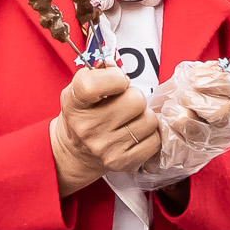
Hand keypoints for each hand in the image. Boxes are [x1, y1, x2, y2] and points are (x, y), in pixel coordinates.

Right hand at [51, 67, 159, 194]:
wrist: (76, 151)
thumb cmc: (84, 113)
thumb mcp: (79, 89)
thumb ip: (98, 72)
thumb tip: (117, 66)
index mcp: (75, 103)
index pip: (93, 85)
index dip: (115, 77)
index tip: (118, 81)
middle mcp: (87, 127)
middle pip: (136, 100)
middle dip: (135, 97)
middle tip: (125, 103)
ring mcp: (105, 148)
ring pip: (149, 120)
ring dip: (144, 117)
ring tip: (130, 120)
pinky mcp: (122, 162)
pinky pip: (154, 140)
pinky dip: (149, 135)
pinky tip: (135, 134)